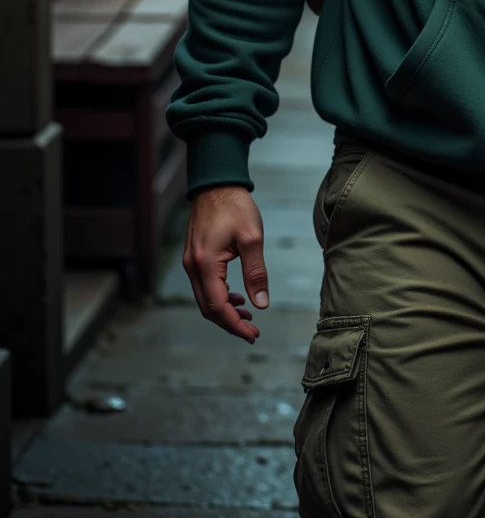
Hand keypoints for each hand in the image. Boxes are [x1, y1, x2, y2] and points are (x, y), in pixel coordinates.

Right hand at [182, 185, 269, 343]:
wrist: (216, 183)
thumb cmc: (235, 206)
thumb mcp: (252, 238)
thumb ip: (256, 273)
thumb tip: (262, 304)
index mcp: (205, 264)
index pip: (217, 306)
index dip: (234, 325)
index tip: (253, 335)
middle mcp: (192, 266)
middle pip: (207, 308)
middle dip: (230, 322)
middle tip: (253, 331)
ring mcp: (190, 262)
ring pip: (204, 298)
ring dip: (225, 310)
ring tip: (248, 315)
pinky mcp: (194, 257)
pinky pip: (204, 286)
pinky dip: (219, 296)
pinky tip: (237, 296)